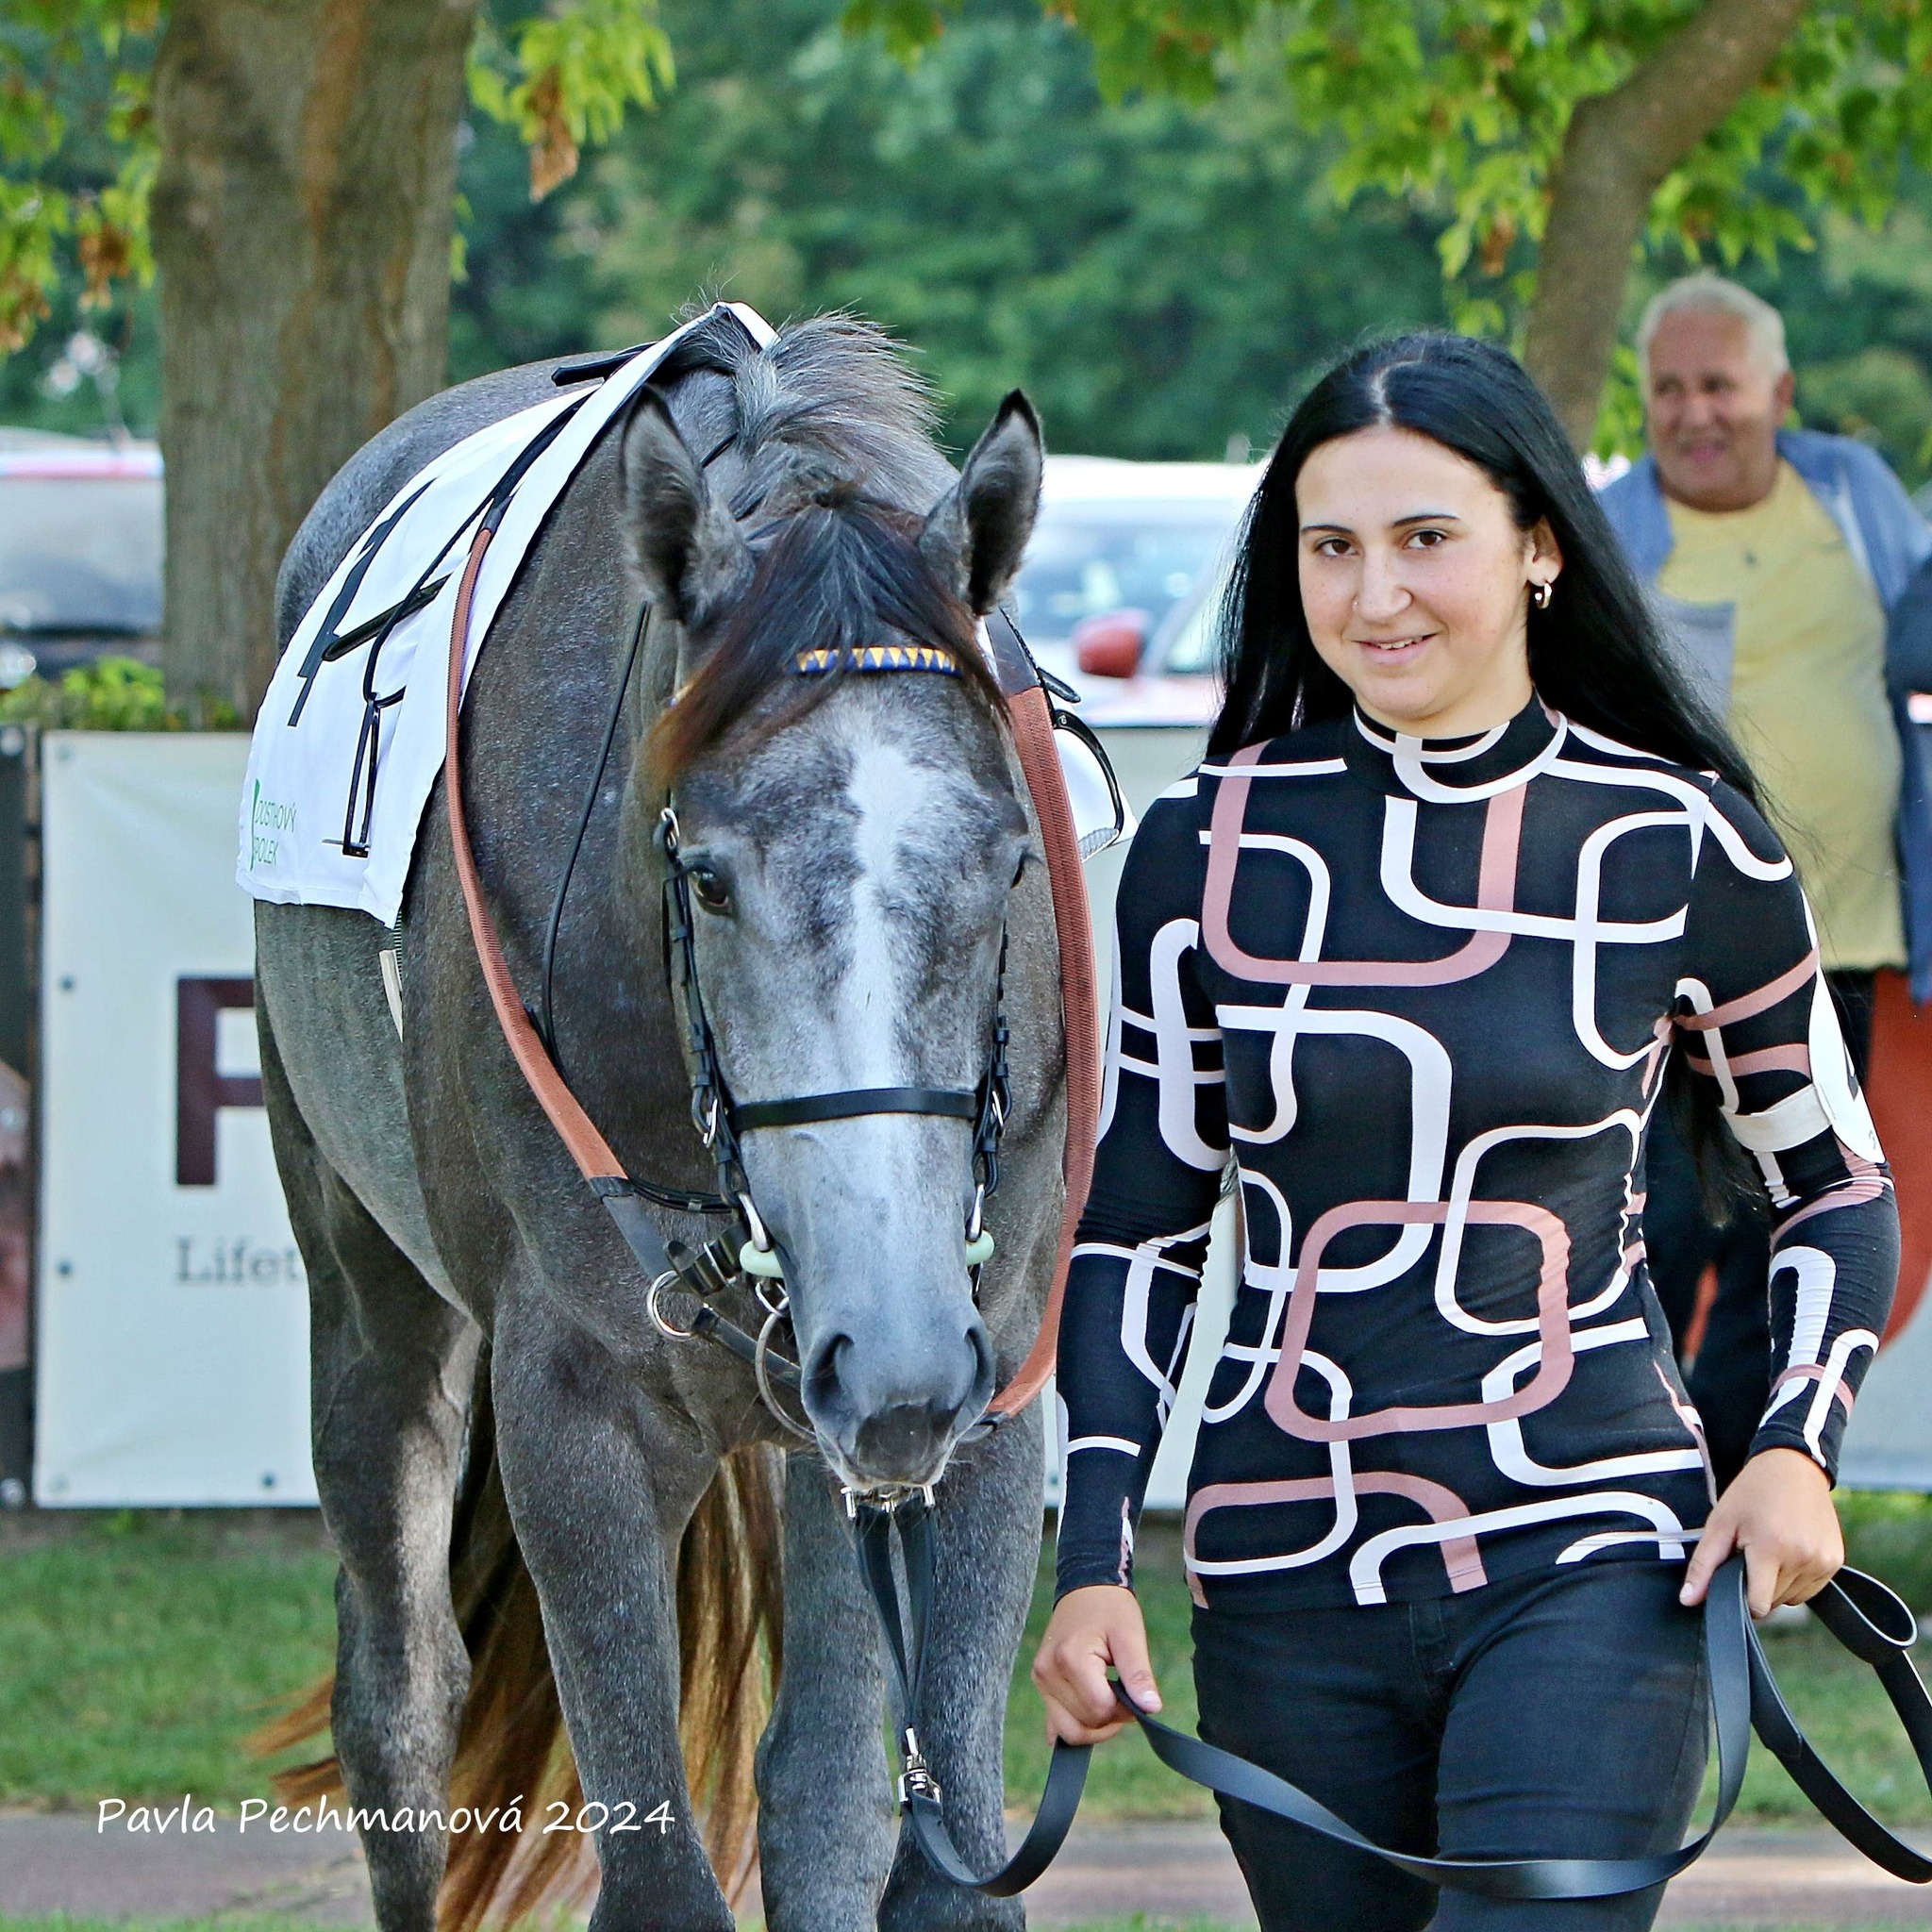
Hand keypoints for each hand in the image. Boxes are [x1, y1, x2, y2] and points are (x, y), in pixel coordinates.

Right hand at [1032, 1584, 1162, 1744]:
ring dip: (1094, 1726)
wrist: (1086, 1588)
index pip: (1100, 1710)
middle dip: (1110, 1719)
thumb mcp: (1130, 1636)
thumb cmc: (1110, 1608)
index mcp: (1070, 1658)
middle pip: (1084, 1724)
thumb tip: (1151, 1710)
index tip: (1133, 1691)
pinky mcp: (1040, 1683)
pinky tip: (1089, 1709)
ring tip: (1108, 1699)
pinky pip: (1054, 1723)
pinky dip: (1074, 1724)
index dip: (1124, 1710)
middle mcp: (1048, 1672)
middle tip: (1123, 1693)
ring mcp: (1040, 1679)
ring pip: (1068, 1731)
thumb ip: (1139, 1675)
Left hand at [1680, 1445, 1843, 1617]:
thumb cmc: (1750, 1494)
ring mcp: (1823, 1561)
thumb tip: (1688, 1601)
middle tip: (1751, 1553)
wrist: (1792, 1467)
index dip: (1742, 1600)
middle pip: (1774, 1602)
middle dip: (1758, 1586)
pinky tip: (1788, 1551)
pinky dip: (1796, 1579)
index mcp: (1771, 1548)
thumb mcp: (1719, 1523)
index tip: (1735, 1580)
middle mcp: (1803, 1558)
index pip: (1758, 1605)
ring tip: (1770, 1549)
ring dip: (1777, 1584)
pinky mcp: (1835, 1562)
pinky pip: (1810, 1590)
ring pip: (1792, 1599)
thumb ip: (1703, 1566)